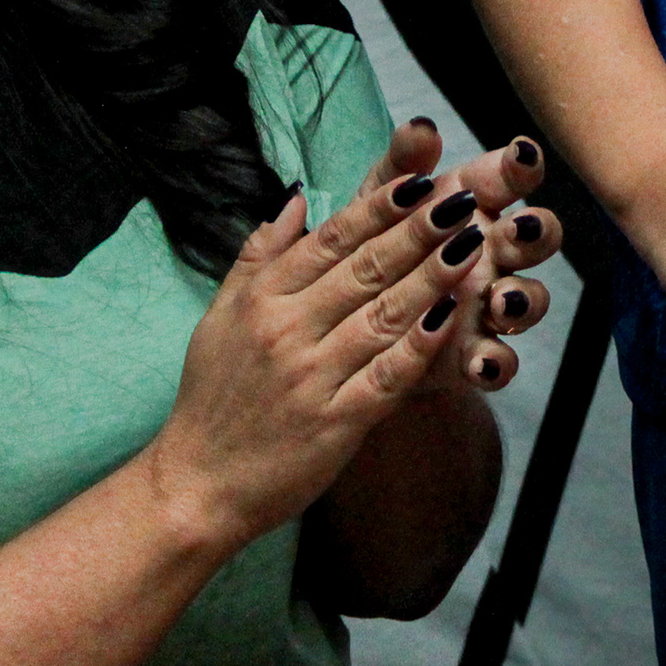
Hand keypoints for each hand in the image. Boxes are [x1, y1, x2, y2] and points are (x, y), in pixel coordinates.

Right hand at [140, 163, 489, 553]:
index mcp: (261, 301)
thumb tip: (298, 197)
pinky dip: (420, 345)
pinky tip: (452, 316)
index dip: (378, 207)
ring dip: (431, 277)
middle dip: (417, 230)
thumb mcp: (219, 317)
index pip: (329, 240)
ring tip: (470, 245)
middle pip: (364, 269)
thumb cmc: (211, 400)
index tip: (419, 178)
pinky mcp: (336, 423)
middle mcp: (287, 332)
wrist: (195, 487)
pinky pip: (387, 375)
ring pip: (383, 315)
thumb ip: (258, 255)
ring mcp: (313, 378)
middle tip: (460, 198)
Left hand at [354, 119, 566, 395]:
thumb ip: (399, 166)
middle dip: (534, 233)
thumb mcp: (374, 206)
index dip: (521, 166)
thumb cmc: (370, 251)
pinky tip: (480, 362)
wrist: (345, 330)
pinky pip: (500, 362)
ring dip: (523, 299)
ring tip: (501, 301)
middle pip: (536, 238)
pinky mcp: (474, 357)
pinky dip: (496, 362)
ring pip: (529, 300)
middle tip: (517, 229)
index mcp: (474, 207)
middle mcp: (493, 254)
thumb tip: (420, 126)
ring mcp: (488, 308)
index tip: (520, 154)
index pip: (510, 179)